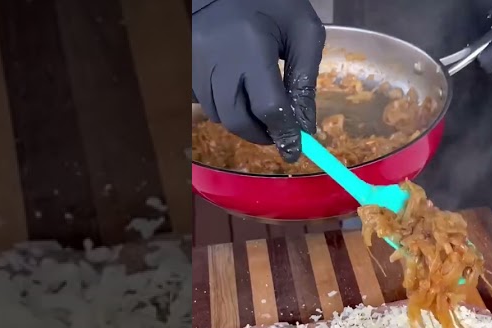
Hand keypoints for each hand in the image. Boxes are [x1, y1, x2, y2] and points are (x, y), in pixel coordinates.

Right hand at [192, 0, 324, 162]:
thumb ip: (306, 80)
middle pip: (237, 119)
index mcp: (251, 45)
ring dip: (242, 121)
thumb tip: (304, 127)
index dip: (284, 133)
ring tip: (260, 109)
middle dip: (261, 134)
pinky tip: (237, 90)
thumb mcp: (303, 31)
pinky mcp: (185, 64)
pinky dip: (224, 106)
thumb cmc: (274, 3)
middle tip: (278, 133)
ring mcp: (195, 61)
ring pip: (218, 114)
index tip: (295, 149)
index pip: (268, 107)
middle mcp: (216, 57)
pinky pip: (203, 101)